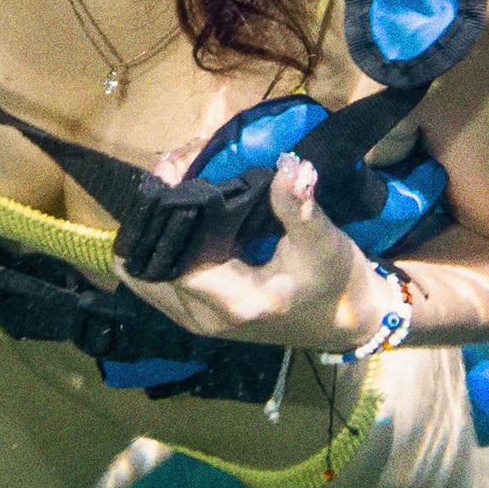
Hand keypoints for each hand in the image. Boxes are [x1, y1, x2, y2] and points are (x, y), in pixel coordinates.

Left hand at [114, 152, 373, 349]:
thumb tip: (291, 165)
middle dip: (155, 212)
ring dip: (151, 229)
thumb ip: (300, 207)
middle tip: (178, 167)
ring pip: (143, 272)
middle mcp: (202, 317)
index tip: (180, 166)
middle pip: (148, 262)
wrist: (345, 322)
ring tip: (175, 183)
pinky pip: (155, 279)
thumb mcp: (323, 243)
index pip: (173, 254)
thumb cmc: (335, 282)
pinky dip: (157, 246)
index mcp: (232, 302)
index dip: (168, 207)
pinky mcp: (195, 315)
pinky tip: (177, 212)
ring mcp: (194, 319)